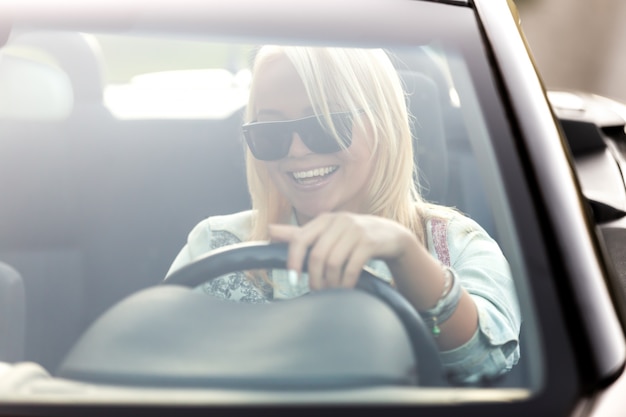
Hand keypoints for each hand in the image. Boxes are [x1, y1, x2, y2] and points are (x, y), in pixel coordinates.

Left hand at [268, 212, 415, 289]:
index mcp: (324, 219)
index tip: (293, 280)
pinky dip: (346, 282)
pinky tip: (345, 289)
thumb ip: (298, 233)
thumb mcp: (326, 232)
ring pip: (334, 262)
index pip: (300, 239)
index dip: (293, 261)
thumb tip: (269, 230)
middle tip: (316, 291)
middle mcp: (339, 221)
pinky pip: (352, 267)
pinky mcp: (370, 242)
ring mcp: (356, 231)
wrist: (391, 235)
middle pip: (317, 255)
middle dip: (314, 278)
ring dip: (330, 282)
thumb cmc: (352, 236)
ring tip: (331, 291)